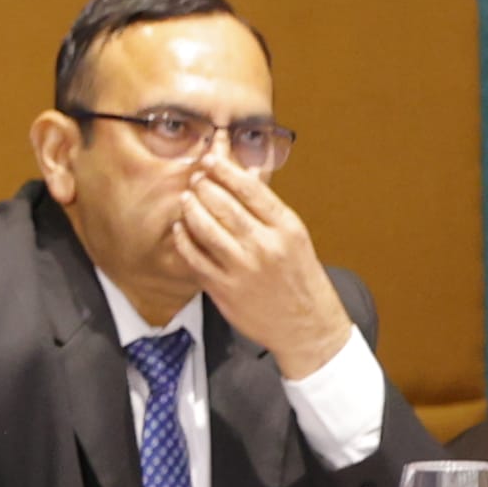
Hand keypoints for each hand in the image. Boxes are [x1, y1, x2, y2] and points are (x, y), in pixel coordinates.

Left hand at [166, 158, 352, 376]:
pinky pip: (195, 258)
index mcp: (285, 228)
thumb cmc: (301, 279)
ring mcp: (242, 269)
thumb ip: (269, 211)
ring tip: (186, 198)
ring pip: (205, 228)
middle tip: (195, 178)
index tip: (210, 160)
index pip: (250, 189)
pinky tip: (181, 229)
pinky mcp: (224, 289)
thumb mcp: (296, 237)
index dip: (225, 170)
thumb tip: (244, 178)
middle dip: (204, 186)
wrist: (307, 326)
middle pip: (224, 205)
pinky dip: (184, 240)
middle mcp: (264, 246)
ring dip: (191, 208)